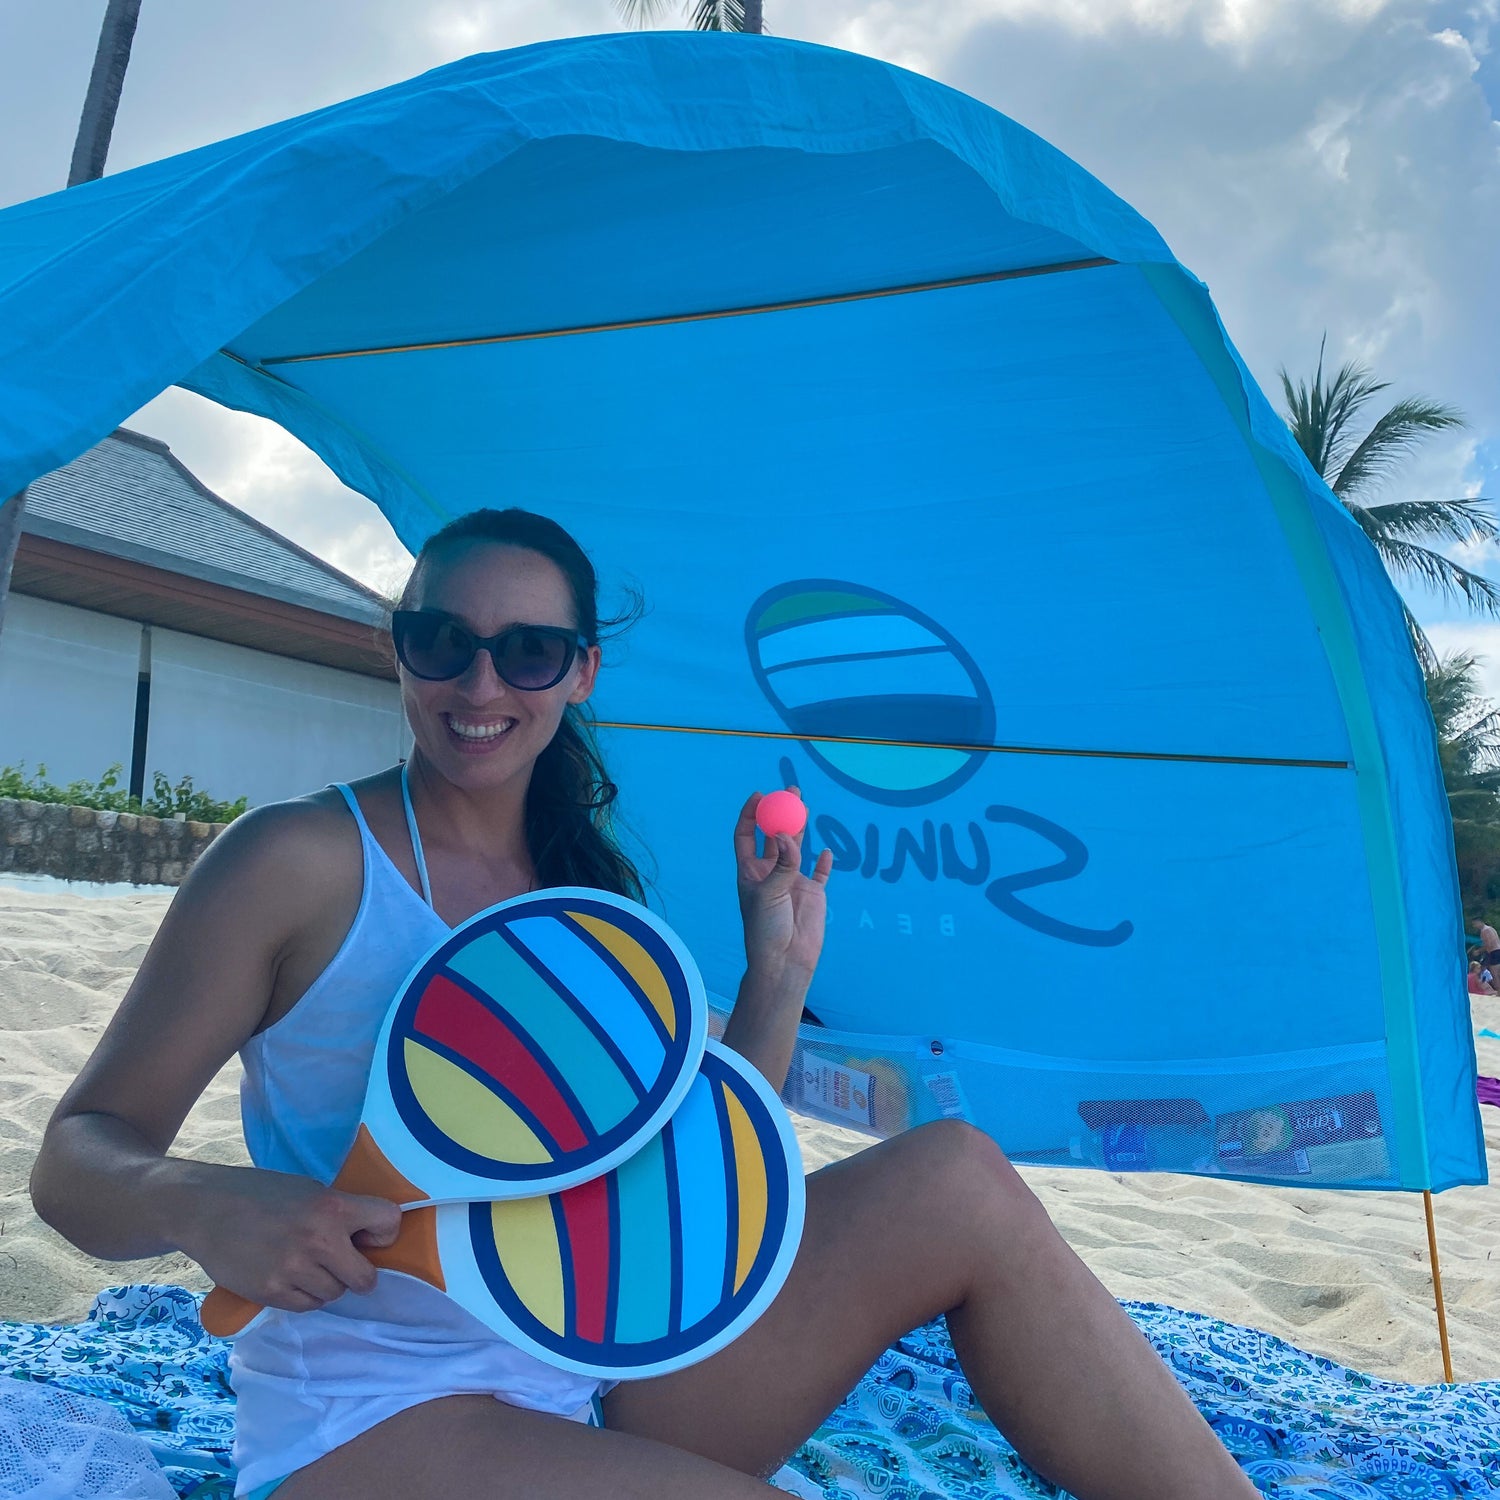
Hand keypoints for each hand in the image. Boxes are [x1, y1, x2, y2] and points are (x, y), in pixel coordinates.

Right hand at [182, 1165, 401, 1313]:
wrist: (206, 1210)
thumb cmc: (262, 1194)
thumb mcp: (309, 1190)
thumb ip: (339, 1211)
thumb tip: (367, 1236)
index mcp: (333, 1207)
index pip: (388, 1222)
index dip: (384, 1232)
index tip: (370, 1236)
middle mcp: (319, 1240)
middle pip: (365, 1278)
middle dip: (359, 1272)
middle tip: (344, 1263)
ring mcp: (294, 1270)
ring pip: (335, 1294)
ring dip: (329, 1284)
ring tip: (309, 1266)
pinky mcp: (271, 1292)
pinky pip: (308, 1305)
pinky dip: (306, 1295)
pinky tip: (292, 1277)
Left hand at [734, 788, 833, 978]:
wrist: (785, 961)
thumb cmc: (765, 930)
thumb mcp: (768, 894)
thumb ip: (781, 865)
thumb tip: (784, 835)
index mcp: (750, 872)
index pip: (746, 836)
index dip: (750, 815)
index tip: (759, 795)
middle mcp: (770, 874)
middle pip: (773, 836)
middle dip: (780, 814)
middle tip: (790, 792)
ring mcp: (792, 882)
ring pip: (796, 848)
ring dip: (799, 829)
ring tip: (804, 806)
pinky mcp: (813, 894)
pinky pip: (820, 872)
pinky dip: (824, 861)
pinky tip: (826, 851)